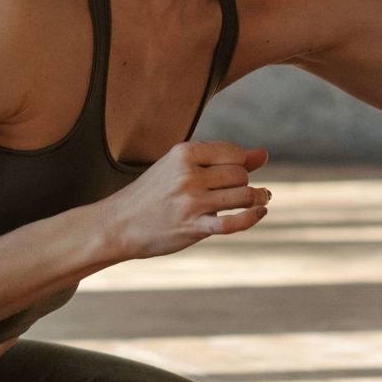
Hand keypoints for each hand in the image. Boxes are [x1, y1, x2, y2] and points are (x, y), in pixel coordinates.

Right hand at [99, 139, 271, 260]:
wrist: (117, 225)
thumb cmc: (153, 194)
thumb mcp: (181, 167)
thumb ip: (222, 159)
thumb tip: (264, 154)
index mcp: (183, 153)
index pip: (233, 153)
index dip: (240, 163)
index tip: (230, 173)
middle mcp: (187, 175)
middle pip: (240, 175)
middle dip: (243, 183)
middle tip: (234, 191)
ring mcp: (190, 202)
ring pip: (242, 196)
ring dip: (254, 199)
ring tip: (256, 200)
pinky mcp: (192, 228)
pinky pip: (233, 223)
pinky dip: (252, 218)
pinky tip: (260, 212)